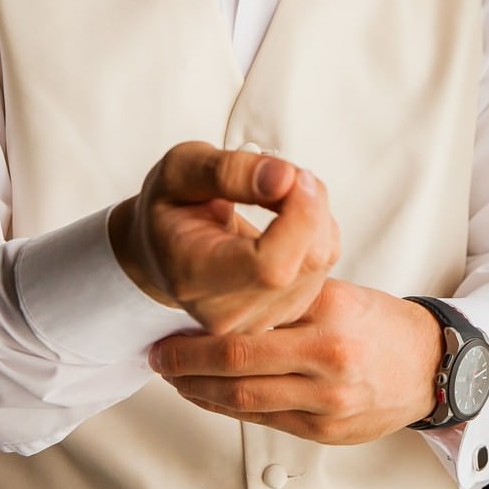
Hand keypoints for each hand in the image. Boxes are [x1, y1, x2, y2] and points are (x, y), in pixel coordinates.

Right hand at [108, 141, 339, 334]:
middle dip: (310, 204)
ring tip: (277, 191)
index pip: (270, 266)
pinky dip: (317, 229)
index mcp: (193, 277)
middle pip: (305, 261)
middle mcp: (227, 312)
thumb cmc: (171, 207)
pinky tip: (286, 218)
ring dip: (315, 212)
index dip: (299, 217)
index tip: (296, 175)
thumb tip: (285, 179)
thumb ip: (229, 171)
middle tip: (285, 172)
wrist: (164, 249)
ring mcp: (259, 319)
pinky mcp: (285, 311)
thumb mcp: (180, 170)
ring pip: (321, 258)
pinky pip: (324, 263)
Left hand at [149, 279, 444, 444]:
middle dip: (185, 362)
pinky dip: (228, 407)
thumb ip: (287, 299)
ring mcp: (327, 401)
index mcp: (330, 314)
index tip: (171, 326)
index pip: (249, 322)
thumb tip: (225, 295)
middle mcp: (329, 359)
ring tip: (174, 377)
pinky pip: (263, 419)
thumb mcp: (340, 294)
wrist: (434, 367)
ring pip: (243, 398)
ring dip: (199, 389)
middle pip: (236, 364)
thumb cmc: (382, 326)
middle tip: (157, 356)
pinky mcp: (325, 430)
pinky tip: (210, 395)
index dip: (201, 329)